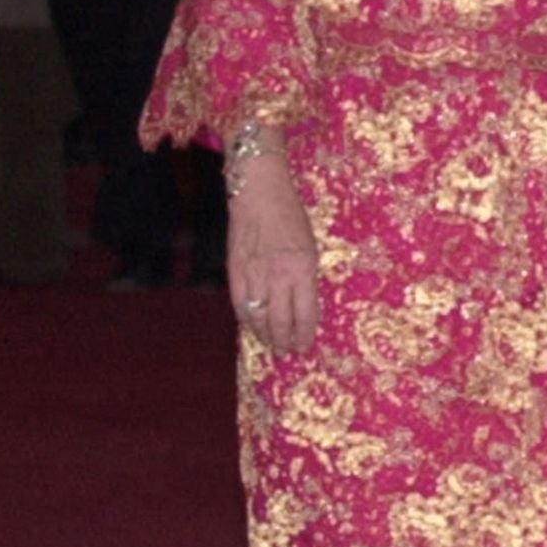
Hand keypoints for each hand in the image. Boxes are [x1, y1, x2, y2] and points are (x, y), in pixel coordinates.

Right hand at [226, 158, 320, 355]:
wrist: (259, 193)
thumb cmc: (291, 218)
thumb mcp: (311, 248)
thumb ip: (306, 278)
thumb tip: (304, 308)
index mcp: (303, 269)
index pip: (305, 314)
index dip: (304, 334)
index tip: (305, 346)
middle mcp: (278, 275)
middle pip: (280, 321)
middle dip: (284, 341)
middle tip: (287, 352)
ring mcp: (254, 274)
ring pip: (257, 316)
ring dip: (264, 335)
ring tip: (271, 345)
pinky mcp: (235, 270)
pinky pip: (239, 304)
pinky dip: (246, 319)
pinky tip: (252, 327)